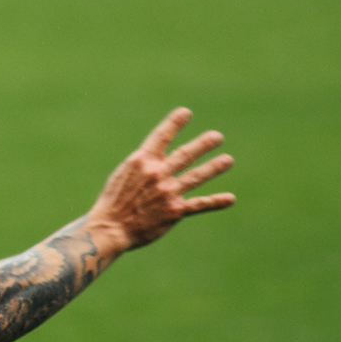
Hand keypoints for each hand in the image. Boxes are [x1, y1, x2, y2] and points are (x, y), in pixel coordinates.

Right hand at [84, 107, 233, 252]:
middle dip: (203, 144)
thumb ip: (144, 165)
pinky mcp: (175, 211)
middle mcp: (158, 173)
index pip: (162, 136)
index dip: (175, 123)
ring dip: (214, 167)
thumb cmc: (114, 201)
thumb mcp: (124, 174)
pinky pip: (199, 204)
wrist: (111, 229)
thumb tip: (161, 158)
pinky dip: (215, 201)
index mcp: (142, 161)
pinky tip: (230, 198)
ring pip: (196, 176)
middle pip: (185, 154)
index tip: (186, 113)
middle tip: (217, 137)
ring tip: (228, 160)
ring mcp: (168, 192)